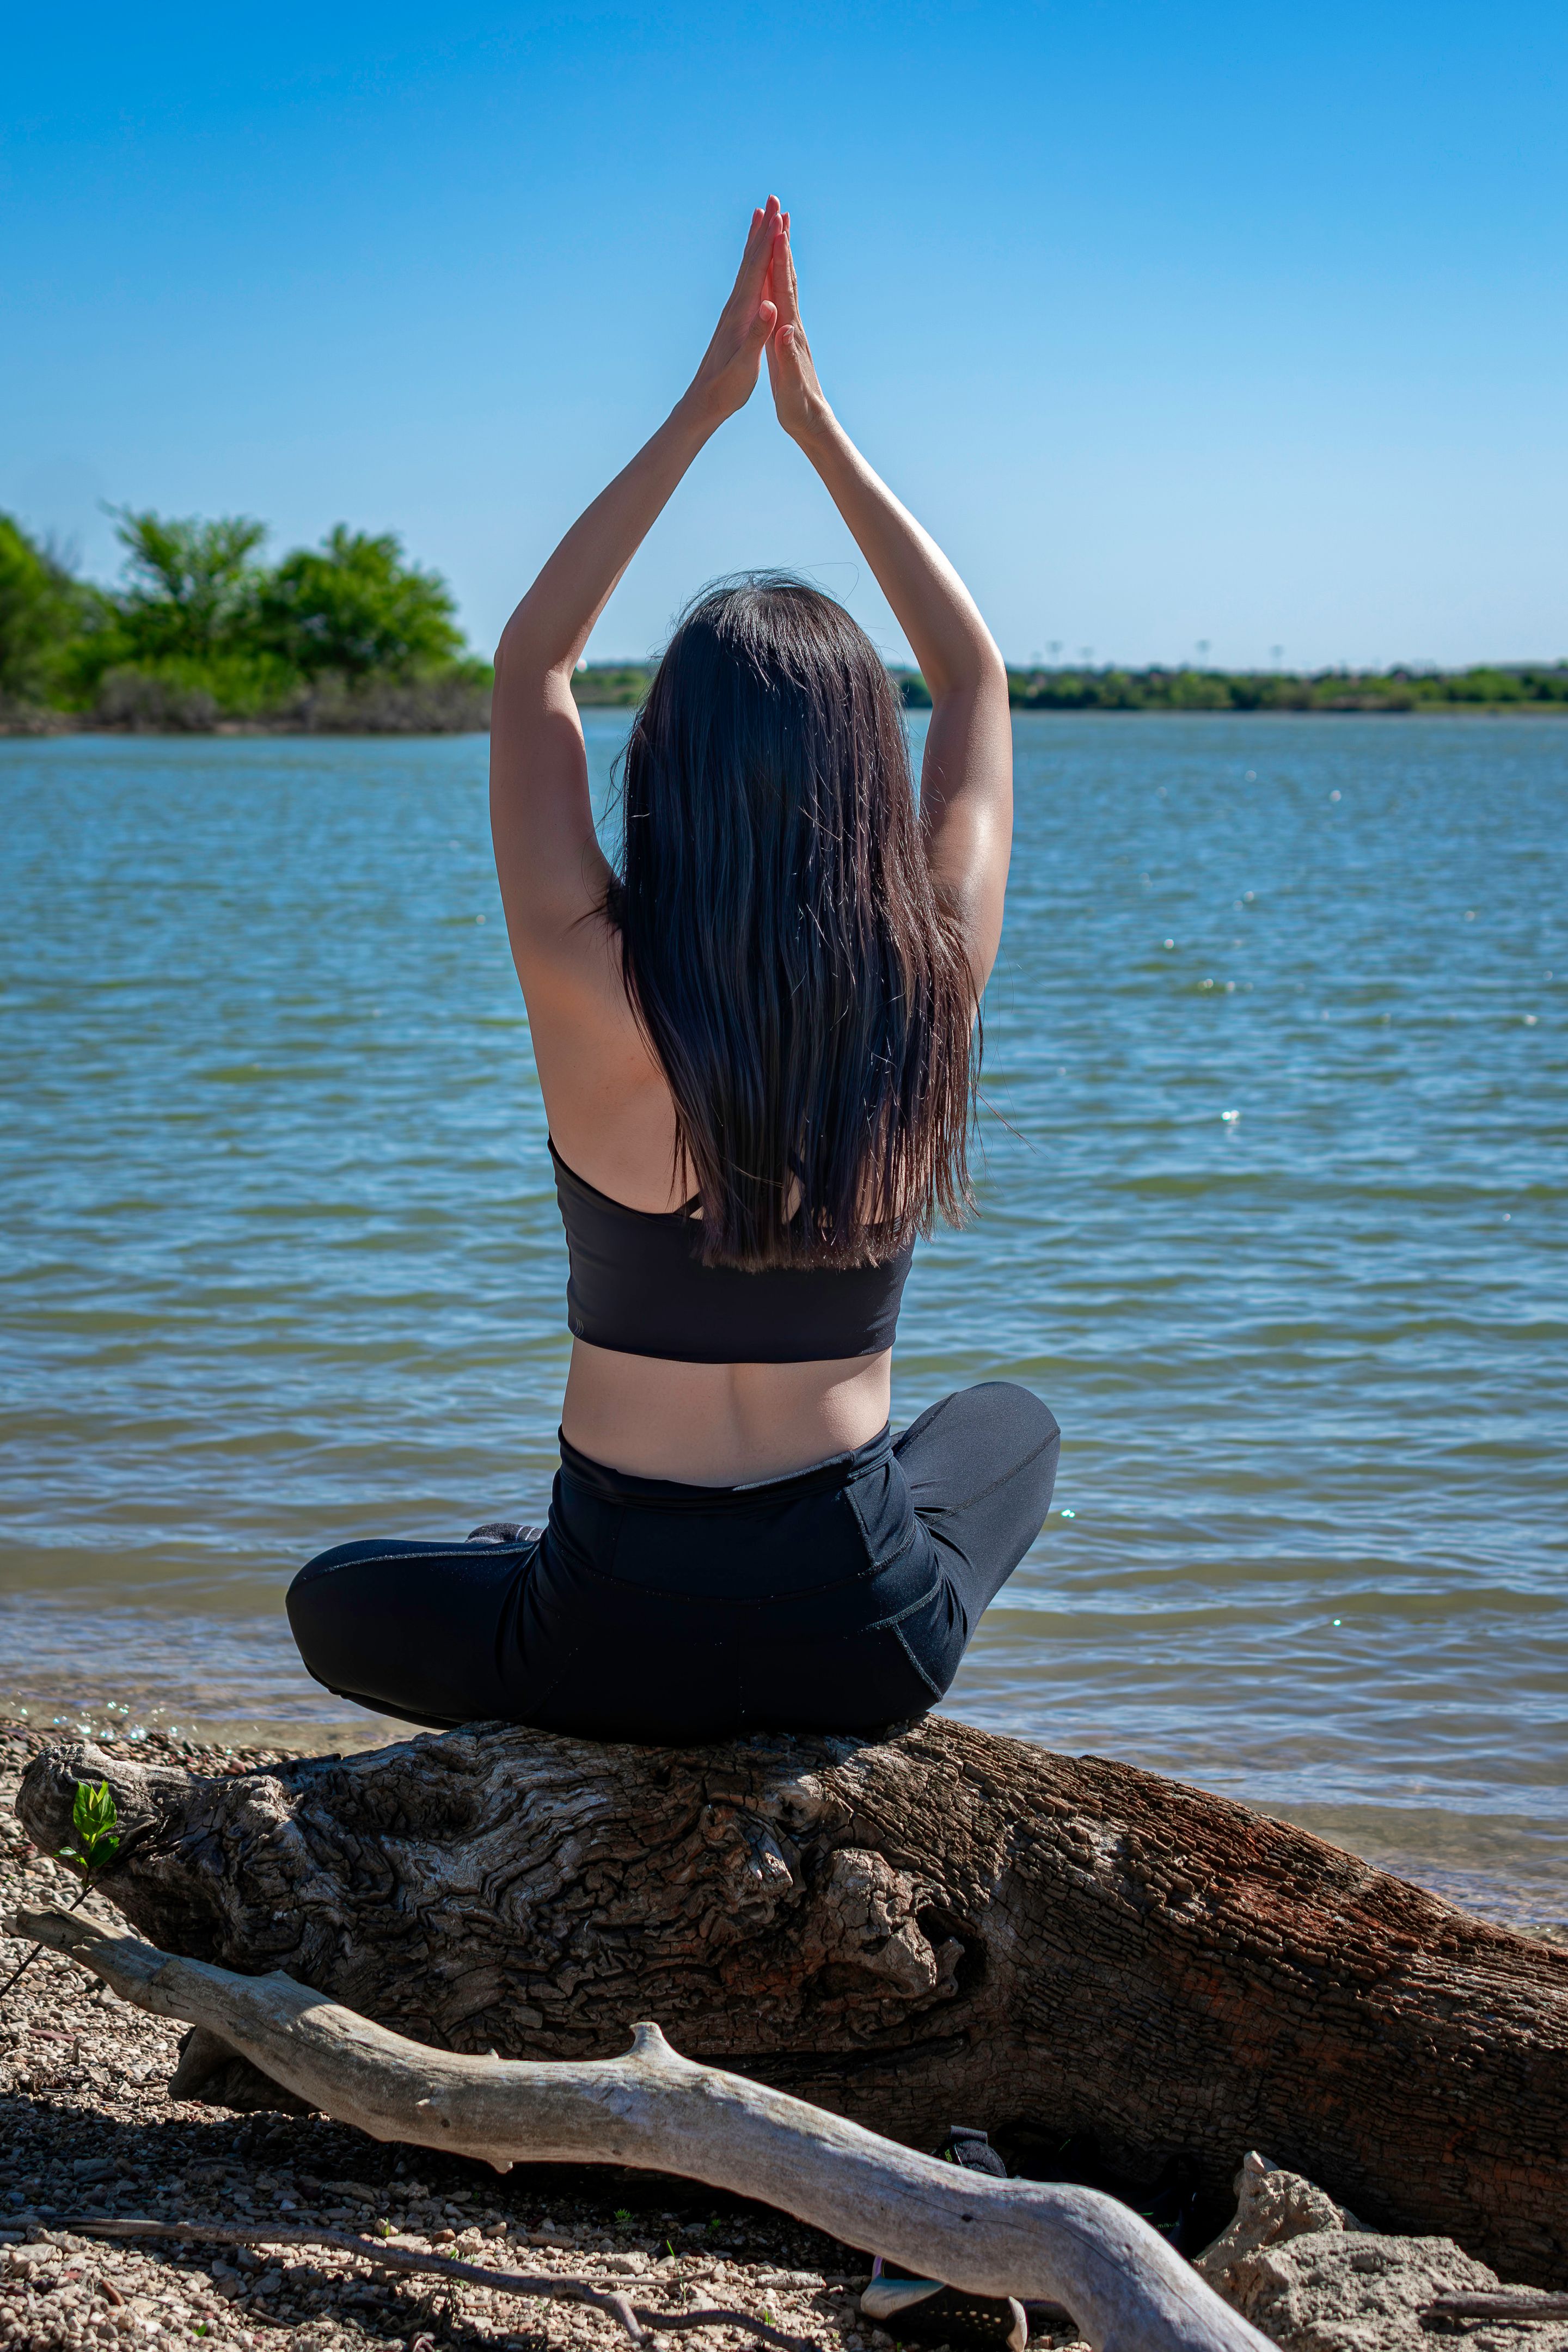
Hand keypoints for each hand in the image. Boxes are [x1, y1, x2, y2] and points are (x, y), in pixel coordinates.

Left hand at [684, 199, 781, 426]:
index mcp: (741, 313)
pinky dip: (752, 262)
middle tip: (772, 200)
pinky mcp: (734, 317)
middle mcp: (734, 305)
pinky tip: (754, 258)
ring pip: (746, 266)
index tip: (780, 216)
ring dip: (756, 240)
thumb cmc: (726, 388)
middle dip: (763, 229)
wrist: (703, 401)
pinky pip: (746, 281)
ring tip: (762, 216)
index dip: (769, 243)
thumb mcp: (744, 365)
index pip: (757, 270)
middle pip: (750, 259)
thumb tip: (767, 306)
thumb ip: (756, 335)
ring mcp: (733, 310)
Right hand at [765, 216, 831, 443]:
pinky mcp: (787, 336)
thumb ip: (785, 356)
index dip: (779, 258)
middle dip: (783, 242)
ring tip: (778, 228)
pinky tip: (771, 272)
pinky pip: (780, 299)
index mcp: (790, 332)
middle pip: (788, 275)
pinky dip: (775, 279)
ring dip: (781, 255)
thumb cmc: (799, 406)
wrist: (812, 421)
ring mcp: (791, 328)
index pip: (784, 287)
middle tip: (778, 209)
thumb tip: (785, 329)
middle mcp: (793, 324)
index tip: (776, 227)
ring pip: (786, 283)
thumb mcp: (789, 385)